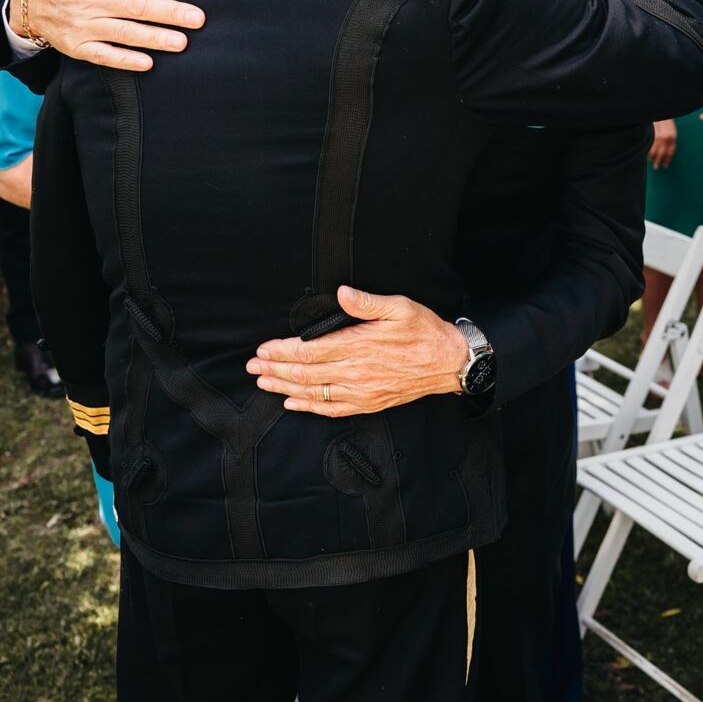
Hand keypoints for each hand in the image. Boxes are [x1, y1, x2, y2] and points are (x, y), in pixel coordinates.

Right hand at [13, 0, 206, 70]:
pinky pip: (104, 55)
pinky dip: (125, 60)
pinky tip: (148, 63)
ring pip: (125, 32)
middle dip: (170, 12)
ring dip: (155, 38)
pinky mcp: (79, 46)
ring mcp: (87, 23)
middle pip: (138, 5)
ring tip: (183, 42)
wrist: (32, 1)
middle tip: (198, 18)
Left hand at [247, 286, 469, 417]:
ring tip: (263, 382)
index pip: (310, 351)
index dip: (283, 350)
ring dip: (284, 387)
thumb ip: (367, 302)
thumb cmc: (425, 332)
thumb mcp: (400, 307)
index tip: (264, 348)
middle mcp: (356, 372)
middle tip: (253, 366)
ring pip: (313, 392)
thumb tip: (342, 293)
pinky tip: (292, 403)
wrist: (449, 363)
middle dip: (275, 369)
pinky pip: (331, 408)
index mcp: (359, 346)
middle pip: (305, 373)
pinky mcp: (368, 403)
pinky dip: (308, 407)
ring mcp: (361, 391)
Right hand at [648, 119, 677, 168]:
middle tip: (656, 167)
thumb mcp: (670, 129)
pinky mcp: (649, 135)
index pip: (670, 152)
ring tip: (650, 162)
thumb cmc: (664, 120)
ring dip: (652, 158)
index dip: (667, 160)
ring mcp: (656, 137)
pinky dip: (646, 153)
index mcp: (672, 137)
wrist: (658, 111)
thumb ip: (670, 140)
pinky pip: (647, 147)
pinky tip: (646, 155)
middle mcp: (665, 138)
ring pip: (653, 152)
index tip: (665, 165)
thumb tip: (667, 152)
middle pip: (661, 154)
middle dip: (658, 162)